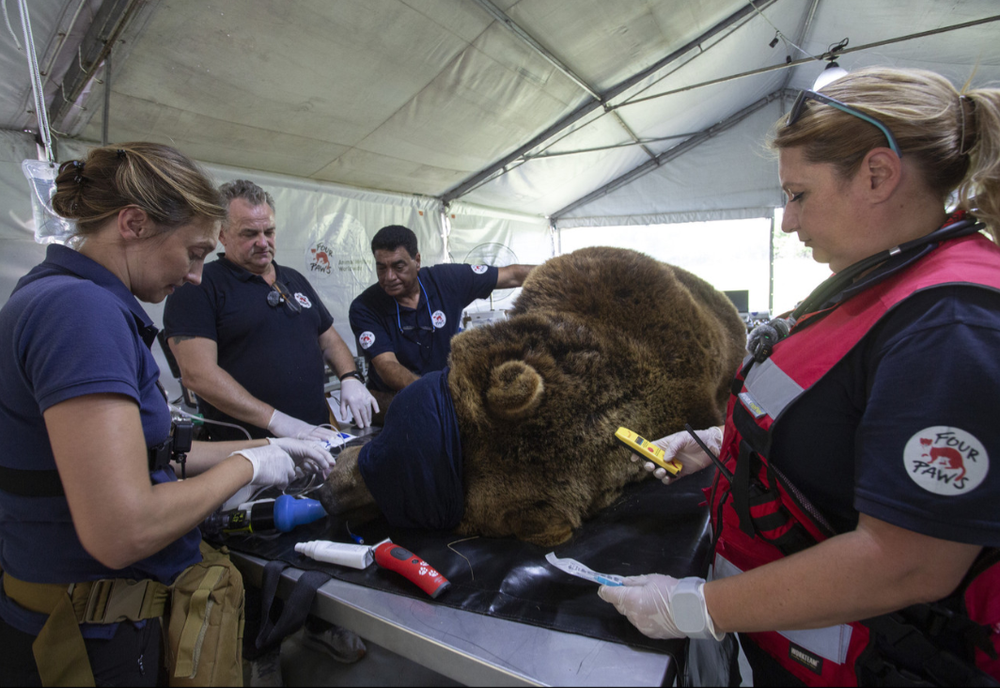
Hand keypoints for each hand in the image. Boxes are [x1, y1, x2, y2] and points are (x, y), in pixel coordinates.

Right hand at [231, 444, 296, 488]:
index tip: (279, 469)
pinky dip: (282, 486)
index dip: (283, 465)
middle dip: (286, 472)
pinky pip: (286, 483)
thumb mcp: (261, 453)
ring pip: (291, 475)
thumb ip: (268, 457)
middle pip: (291, 466)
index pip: (286, 458)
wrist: (247, 465)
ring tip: (279, 483)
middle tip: (280, 477)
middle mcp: (284, 457)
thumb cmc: (248, 459)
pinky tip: (278, 486)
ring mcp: (285, 467)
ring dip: (285, 479)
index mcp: (278, 450)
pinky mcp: (282, 477)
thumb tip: (267, 464)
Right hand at [267, 409, 337, 440]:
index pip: (322, 430)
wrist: (276, 419)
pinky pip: (306, 437)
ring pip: (316, 434)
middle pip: (322, 432)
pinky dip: (313, 439)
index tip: (338, 436)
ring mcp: (302, 431)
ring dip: (325, 437)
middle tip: (340, 439)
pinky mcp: (296, 434)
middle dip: (331, 436)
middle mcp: (307, 429)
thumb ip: (304, 435)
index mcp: (308, 428)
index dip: (330, 433)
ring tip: (333, 439)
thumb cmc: (285, 426)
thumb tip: (311, 440)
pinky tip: (319, 440)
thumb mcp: (297, 430)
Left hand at [267, 437, 332, 475]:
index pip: (325, 454)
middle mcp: (310, 455)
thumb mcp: (306, 448)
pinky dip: (302, 472)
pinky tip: (297, 468)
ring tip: (303, 464)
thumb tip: (327, 466)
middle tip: (325, 474)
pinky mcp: (298, 470)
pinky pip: (304, 474)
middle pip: (321, 464)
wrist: (276, 450)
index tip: (333, 466)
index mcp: (313, 447)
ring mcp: (304, 463)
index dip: (329, 460)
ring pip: (313, 469)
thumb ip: (318, 456)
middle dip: (322, 468)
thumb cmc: (290, 445)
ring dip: (310, 468)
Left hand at [338, 378, 378, 428]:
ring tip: (369, 422)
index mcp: (352, 403)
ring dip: (370, 416)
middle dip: (365, 421)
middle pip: (363, 414)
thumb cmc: (345, 392)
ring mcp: (365, 398)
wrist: (350, 381)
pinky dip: (376, 407)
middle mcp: (360, 401)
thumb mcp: (342, 401)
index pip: (357, 415)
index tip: (361, 427)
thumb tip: (344, 419)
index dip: (359, 422)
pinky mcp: (369, 395)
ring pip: (369, 409)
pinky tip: (377, 412)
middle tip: (367, 426)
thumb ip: (343, 411)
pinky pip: (374, 402)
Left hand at [598, 574, 722, 639]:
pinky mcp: (650, 634)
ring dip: (635, 608)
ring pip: (631, 615)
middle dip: (623, 598)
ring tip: (650, 602)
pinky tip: (656, 612)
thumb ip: (634, 582)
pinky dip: (644, 617)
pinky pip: (641, 623)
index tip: (604, 586)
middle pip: (620, 606)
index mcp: (631, 600)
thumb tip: (622, 582)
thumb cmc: (672, 590)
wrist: (692, 611)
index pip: (609, 595)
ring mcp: (641, 627)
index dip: (606, 590)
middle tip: (634, 590)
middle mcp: (633, 616)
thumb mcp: (652, 579)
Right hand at [632, 426, 722, 484]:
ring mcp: (673, 464)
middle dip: (648, 465)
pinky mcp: (681, 473)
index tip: (633, 458)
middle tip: (651, 466)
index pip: (648, 448)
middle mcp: (667, 455)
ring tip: (663, 471)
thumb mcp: (683, 438)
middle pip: (651, 462)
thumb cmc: (697, 438)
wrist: (712, 447)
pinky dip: (667, 480)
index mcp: (664, 444)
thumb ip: (673, 447)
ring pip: (659, 472)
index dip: (639, 452)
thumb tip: (665, 458)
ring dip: (658, 473)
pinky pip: (670, 479)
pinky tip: (669, 478)